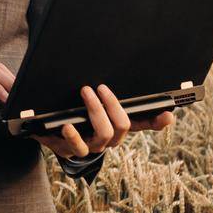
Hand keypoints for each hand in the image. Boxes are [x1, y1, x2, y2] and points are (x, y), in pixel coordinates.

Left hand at [32, 84, 175, 158]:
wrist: (45, 126)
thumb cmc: (72, 107)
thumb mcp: (90, 97)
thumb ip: (104, 88)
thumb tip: (114, 63)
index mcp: (117, 124)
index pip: (144, 123)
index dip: (158, 121)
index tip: (167, 113)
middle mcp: (109, 138)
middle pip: (123, 126)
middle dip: (113, 104)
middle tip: (100, 87)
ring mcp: (92, 146)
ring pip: (104, 134)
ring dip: (96, 111)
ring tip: (85, 93)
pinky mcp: (72, 150)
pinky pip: (78, 147)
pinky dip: (73, 135)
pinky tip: (67, 124)